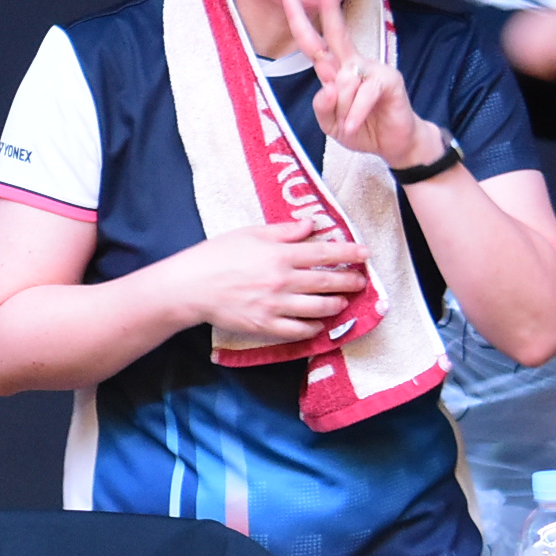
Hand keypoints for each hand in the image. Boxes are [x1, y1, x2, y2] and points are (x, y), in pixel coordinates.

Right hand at [166, 220, 370, 341]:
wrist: (190, 286)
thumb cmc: (216, 255)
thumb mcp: (248, 233)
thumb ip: (283, 230)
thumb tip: (311, 225)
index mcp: (279, 254)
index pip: (324, 253)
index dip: (348, 253)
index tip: (365, 254)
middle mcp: (282, 280)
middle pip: (327, 282)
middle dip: (349, 281)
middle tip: (360, 282)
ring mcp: (275, 305)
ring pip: (318, 308)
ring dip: (336, 305)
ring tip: (342, 302)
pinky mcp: (265, 325)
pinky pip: (298, 330)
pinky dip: (313, 328)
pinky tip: (318, 324)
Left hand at [284, 0, 437, 165]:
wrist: (395, 144)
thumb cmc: (361, 128)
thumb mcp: (331, 124)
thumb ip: (322, 107)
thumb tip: (326, 88)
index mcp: (335, 70)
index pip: (314, 43)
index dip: (300, 20)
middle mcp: (353, 64)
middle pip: (337, 32)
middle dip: (329, 7)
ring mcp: (373, 70)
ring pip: (342, 83)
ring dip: (341, 110)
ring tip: (351, 124)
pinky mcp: (389, 81)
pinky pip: (361, 95)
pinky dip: (353, 115)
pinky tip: (354, 126)